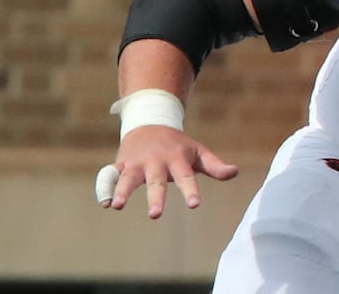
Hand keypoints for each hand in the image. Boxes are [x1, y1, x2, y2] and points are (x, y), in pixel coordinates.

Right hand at [100, 126, 238, 218]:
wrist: (151, 123)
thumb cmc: (179, 145)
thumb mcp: (198, 152)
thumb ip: (215, 166)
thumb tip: (235, 172)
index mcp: (177, 159)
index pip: (186, 177)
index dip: (190, 191)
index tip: (194, 205)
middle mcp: (156, 162)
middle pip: (156, 181)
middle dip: (155, 197)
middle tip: (155, 215)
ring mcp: (136, 163)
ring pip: (128, 178)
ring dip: (123, 191)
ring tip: (117, 205)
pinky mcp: (120, 165)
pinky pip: (109, 176)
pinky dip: (105, 188)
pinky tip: (104, 203)